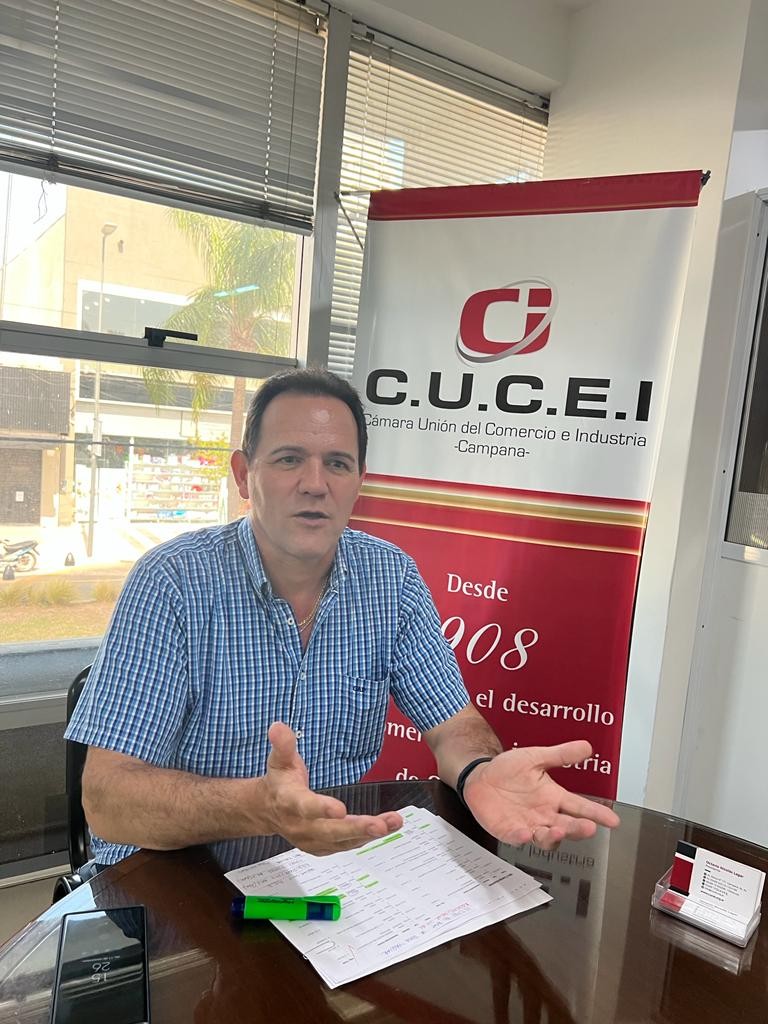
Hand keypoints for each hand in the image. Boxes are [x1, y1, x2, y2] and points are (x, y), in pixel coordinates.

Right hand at [262, 722, 401, 854]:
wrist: (268, 809)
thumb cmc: (279, 781)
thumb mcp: (279, 760)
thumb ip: (283, 744)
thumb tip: (278, 727)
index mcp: (289, 801)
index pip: (304, 806)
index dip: (321, 808)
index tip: (340, 809)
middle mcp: (300, 825)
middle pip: (329, 830)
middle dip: (356, 828)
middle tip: (380, 825)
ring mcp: (310, 839)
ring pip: (341, 841)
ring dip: (367, 834)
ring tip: (392, 823)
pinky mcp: (320, 846)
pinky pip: (343, 846)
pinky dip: (363, 839)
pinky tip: (382, 830)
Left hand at [462, 740, 619, 849]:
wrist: (480, 776)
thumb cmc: (508, 769)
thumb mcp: (535, 757)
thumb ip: (560, 755)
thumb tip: (587, 747)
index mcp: (553, 798)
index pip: (580, 807)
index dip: (597, 814)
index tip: (612, 820)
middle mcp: (544, 815)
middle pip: (567, 827)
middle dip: (578, 829)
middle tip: (589, 828)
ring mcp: (528, 825)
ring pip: (545, 838)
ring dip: (552, 837)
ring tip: (556, 832)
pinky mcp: (509, 831)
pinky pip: (517, 837)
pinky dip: (522, 837)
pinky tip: (525, 833)